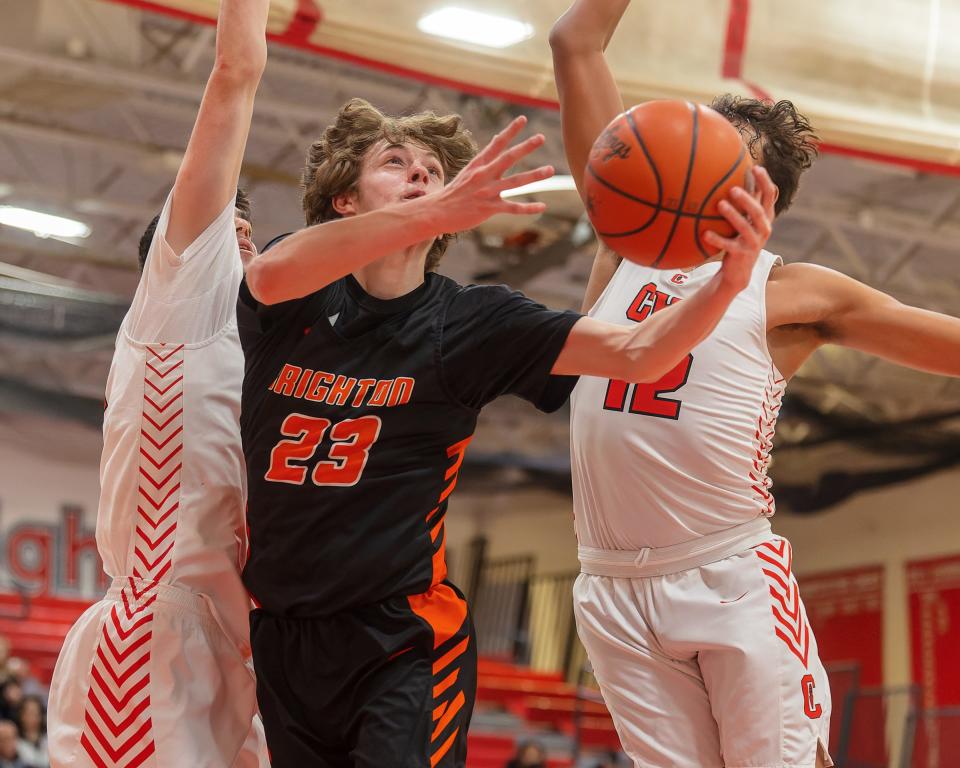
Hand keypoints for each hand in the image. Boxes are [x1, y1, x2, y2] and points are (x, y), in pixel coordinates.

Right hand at [433, 115, 554, 233]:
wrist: (436, 212)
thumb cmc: (453, 193)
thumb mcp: (467, 173)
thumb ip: (483, 162)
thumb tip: (496, 144)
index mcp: (478, 165)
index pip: (496, 143)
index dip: (510, 131)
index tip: (523, 119)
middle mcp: (484, 175)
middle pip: (508, 158)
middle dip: (526, 147)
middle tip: (541, 137)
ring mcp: (487, 192)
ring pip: (515, 182)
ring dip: (535, 175)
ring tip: (550, 170)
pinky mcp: (488, 208)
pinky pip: (512, 207)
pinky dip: (528, 208)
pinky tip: (542, 206)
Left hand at [705, 166, 776, 291]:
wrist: (739, 270)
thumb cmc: (740, 238)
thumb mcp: (746, 219)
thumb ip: (746, 202)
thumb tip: (734, 175)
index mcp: (765, 217)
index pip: (770, 196)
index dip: (765, 181)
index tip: (756, 167)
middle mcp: (764, 229)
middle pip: (758, 212)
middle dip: (747, 200)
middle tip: (732, 189)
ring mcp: (754, 243)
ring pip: (745, 228)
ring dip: (733, 215)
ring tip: (720, 204)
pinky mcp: (742, 254)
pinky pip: (728, 245)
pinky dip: (717, 239)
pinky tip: (705, 233)